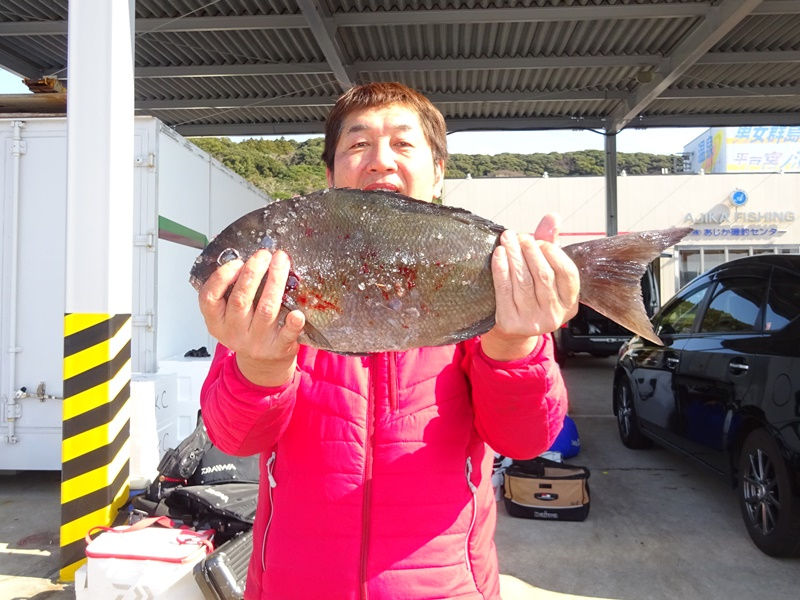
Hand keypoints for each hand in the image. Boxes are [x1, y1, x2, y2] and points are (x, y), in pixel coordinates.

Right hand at [198, 249, 304, 385]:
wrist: (263, 363)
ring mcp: (257, 341)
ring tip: (281, 262)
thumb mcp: (229, 315)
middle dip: (253, 272)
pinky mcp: (278, 348)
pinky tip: (299, 312)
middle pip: (241, 299)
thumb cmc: (248, 330)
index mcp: (217, 322)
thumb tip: (247, 257)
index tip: (237, 261)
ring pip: (266, 309)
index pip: (209, 298)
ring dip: (275, 282)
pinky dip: (293, 323)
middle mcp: (234, 332)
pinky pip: (287, 334)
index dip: (222, 277)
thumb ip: (231, 292)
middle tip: (264, 255)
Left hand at [482, 214, 579, 360]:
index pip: (568, 274)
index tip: (541, 241)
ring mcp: (532, 321)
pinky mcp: (510, 322)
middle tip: (520, 236)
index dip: (554, 254)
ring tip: (508, 239)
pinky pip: (504, 289)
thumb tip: (553, 217)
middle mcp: (554, 315)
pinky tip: (499, 254)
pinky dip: (501, 268)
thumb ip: (550, 244)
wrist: (512, 330)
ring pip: (523, 281)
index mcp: (569, 303)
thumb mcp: (546, 273)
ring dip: (514, 255)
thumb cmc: (532, 295)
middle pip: (543, 276)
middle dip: (530, 251)